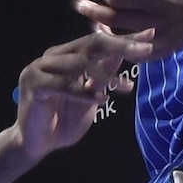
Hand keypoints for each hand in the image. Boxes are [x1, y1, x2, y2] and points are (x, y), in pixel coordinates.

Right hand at [16, 31, 151, 154]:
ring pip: (79, 62)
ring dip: (105, 74)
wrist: (36, 146)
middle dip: (120, 46)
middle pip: (90, 44)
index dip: (124, 39)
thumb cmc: (63, 122)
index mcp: (65, 55)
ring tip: (125, 87)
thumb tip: (126, 50)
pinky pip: (63, 85)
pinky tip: (101, 100)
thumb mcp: (93, 95)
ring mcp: (39, 68)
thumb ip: (104, 73)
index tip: (150, 36)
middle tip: (145, 50)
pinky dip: (84, 92)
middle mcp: (52, 57)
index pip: (98, 41)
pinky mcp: (33, 84)